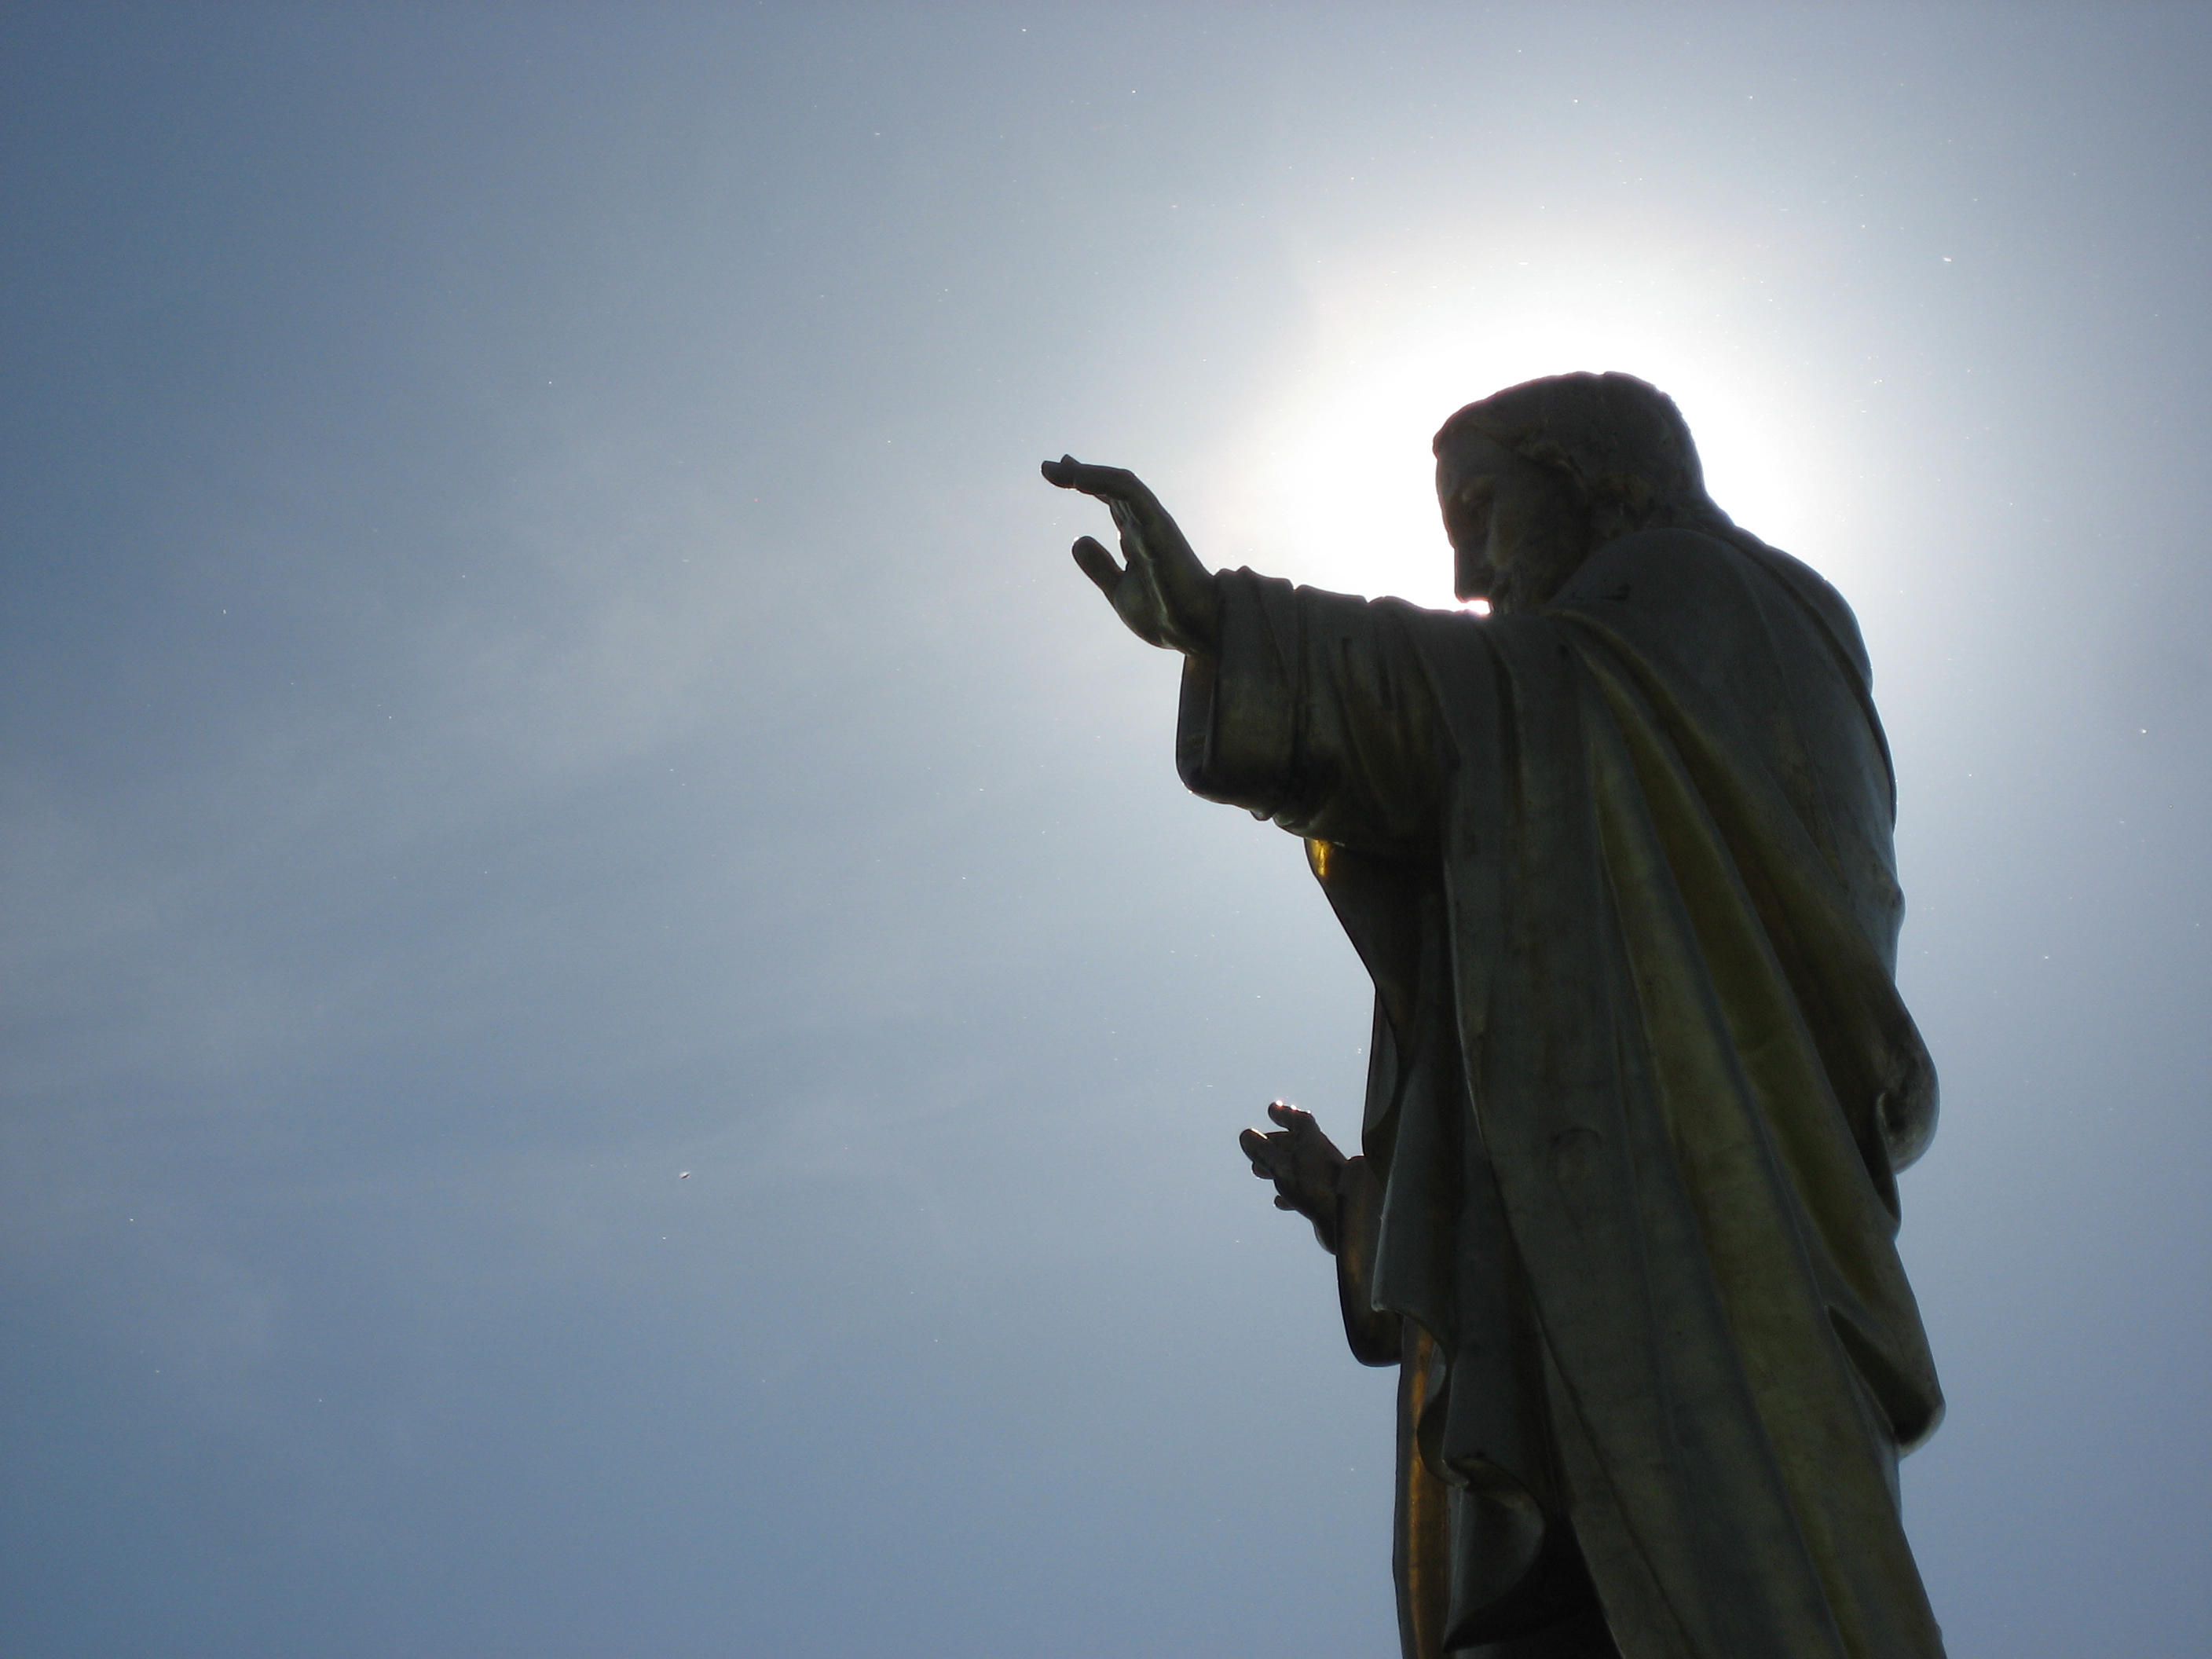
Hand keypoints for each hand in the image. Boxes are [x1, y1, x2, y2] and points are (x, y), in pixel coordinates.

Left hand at [1041, 455, 1220, 654]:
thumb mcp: (1119, 591)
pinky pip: (1130, 492)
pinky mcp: (1157, 524)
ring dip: (1088, 474)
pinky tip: (1078, 479)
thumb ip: (1100, 568)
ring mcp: (1152, 523)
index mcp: (1137, 538)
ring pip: (1120, 484)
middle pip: (1110, 488)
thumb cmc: (1163, 615)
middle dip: (1079, 475)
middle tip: (1048, 468)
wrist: (1190, 631)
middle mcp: (1144, 525)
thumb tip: (1078, 541)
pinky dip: (1104, 481)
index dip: (1087, 485)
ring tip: (1059, 470)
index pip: (1111, 501)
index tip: (1059, 474)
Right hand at [1239, 1100, 1348, 1252]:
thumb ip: (1263, 1151)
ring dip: (1278, 1168)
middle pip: (1296, 1144)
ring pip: (1298, 1168)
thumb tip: (1245, 1135)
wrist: (1348, 1218)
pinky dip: (1289, 1191)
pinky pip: (1305, 1191)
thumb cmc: (1314, 1186)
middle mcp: (1322, 1156)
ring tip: (1259, 1173)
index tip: (1271, 1110)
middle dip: (1275, 1145)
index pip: (1298, 1121)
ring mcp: (1326, 1178)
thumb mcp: (1281, 1166)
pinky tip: (1280, 1201)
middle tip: (1258, 1148)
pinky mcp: (1327, 1200)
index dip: (1284, 1114)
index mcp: (1313, 1141)